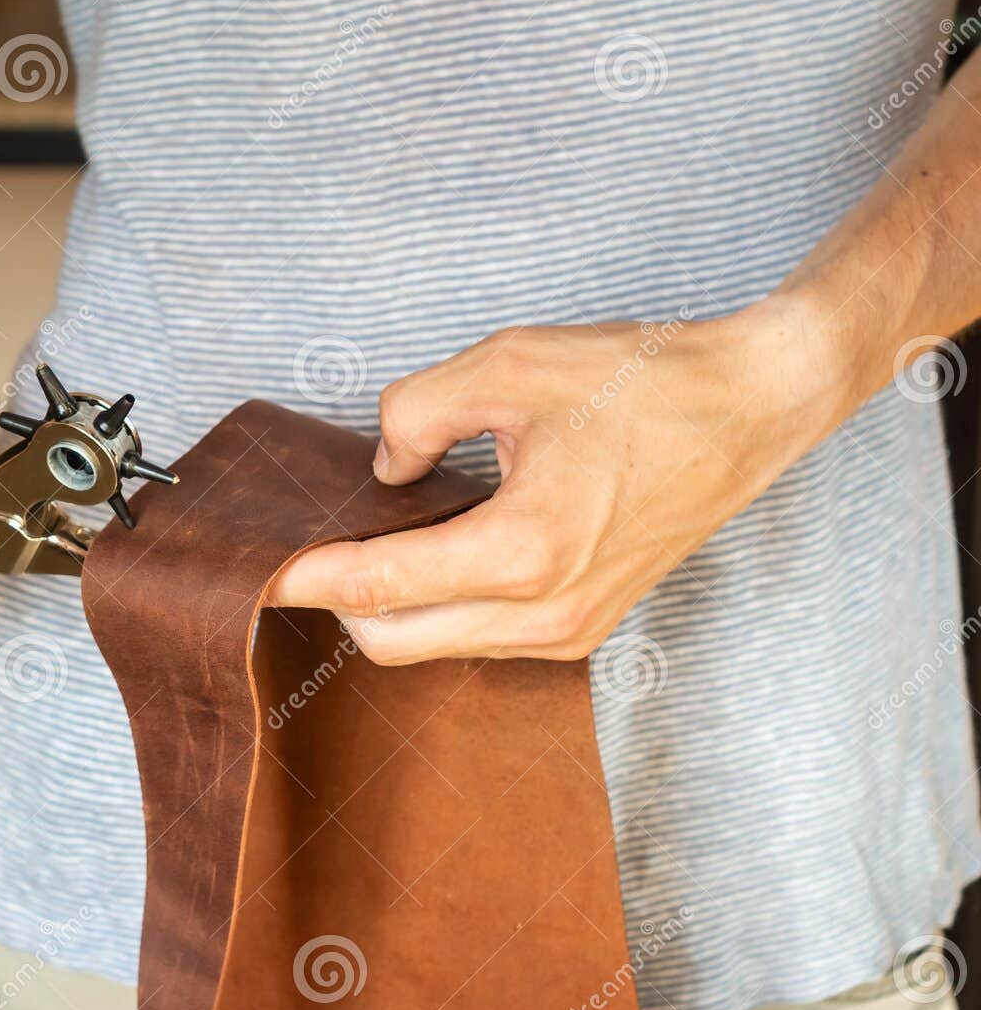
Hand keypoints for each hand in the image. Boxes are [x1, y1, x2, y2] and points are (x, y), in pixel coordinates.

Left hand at [268, 299, 841, 662]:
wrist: (752, 408)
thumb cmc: (645, 383)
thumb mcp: (507, 364)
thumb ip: (415, 413)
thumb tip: (383, 468)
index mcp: (524, 552)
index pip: (375, 586)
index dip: (304, 575)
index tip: (258, 564)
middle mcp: (545, 614)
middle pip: (391, 640)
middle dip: (338, 599)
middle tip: (310, 541)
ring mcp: (569, 633)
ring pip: (434, 644)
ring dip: (389, 604)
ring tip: (372, 535)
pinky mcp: (584, 629)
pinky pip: (479, 635)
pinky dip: (438, 604)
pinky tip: (432, 547)